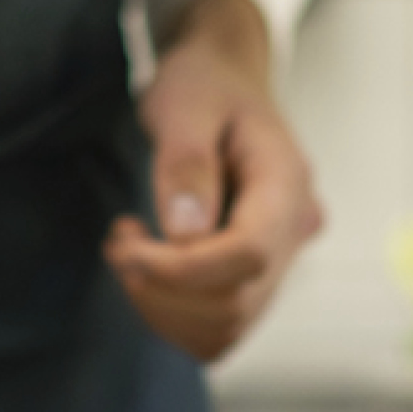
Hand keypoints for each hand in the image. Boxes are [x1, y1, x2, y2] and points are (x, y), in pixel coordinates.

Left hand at [103, 0, 321, 360]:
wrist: (221, 83)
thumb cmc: (203, 87)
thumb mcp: (184, 105)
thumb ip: (186, 163)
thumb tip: (185, 234)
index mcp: (286, 184)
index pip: (248, 255)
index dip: (182, 269)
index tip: (128, 245)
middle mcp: (294, 231)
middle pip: (234, 303)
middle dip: (160, 288)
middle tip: (118, 241)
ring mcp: (279, 261)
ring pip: (225, 328)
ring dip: (160, 307)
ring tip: (127, 250)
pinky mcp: (253, 278)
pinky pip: (216, 328)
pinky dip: (170, 315)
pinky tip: (147, 268)